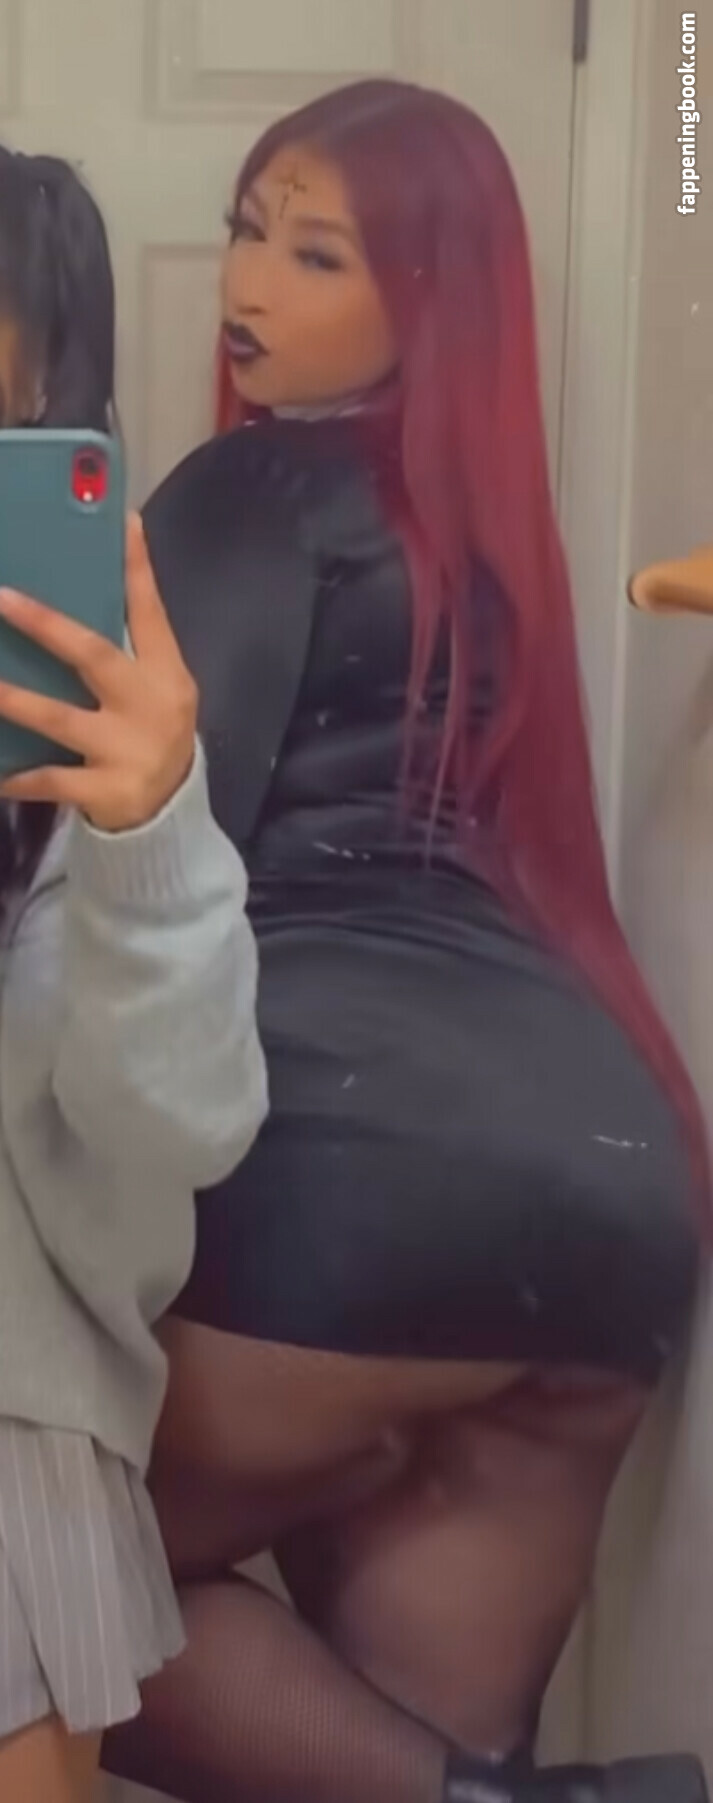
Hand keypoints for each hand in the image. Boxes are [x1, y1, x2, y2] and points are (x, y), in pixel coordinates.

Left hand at [0, 514, 197, 831]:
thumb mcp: (155, 687)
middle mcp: (148, 705)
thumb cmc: (150, 734)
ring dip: (14, 700)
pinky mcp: (107, 791)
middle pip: (94, 655)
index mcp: (164, 673)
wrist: (170, 814)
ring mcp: (127, 750)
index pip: (149, 612)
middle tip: (1, 598)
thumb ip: (128, 643)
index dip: (136, 568)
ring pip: (59, 718)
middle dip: (46, 626)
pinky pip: (51, 781)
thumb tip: (94, 585)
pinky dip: (20, 778)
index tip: (122, 521)